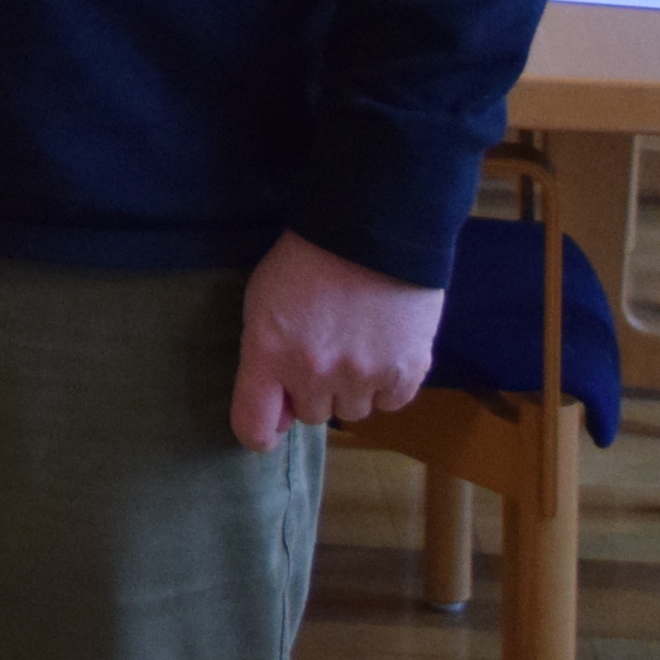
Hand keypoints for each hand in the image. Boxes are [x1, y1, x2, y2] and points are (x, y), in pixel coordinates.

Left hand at [227, 229, 443, 449]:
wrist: (372, 227)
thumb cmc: (307, 259)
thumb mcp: (262, 300)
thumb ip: (263, 357)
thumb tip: (279, 414)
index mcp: (269, 352)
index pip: (253, 426)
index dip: (261, 432)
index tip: (271, 425)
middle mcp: (314, 372)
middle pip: (310, 416)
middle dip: (312, 390)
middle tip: (321, 350)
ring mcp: (363, 375)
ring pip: (352, 412)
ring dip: (350, 388)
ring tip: (354, 342)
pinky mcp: (406, 372)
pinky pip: (390, 402)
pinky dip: (386, 383)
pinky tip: (382, 346)